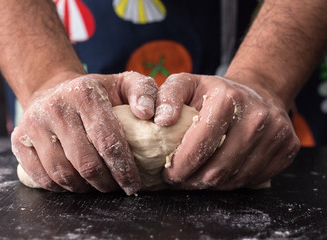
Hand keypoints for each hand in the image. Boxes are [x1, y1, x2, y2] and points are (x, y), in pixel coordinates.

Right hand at [11, 71, 157, 194]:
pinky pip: (41, 177)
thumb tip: (149, 114)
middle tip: (117, 188)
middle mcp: (56, 107)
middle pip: (85, 162)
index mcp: (84, 93)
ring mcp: (33, 123)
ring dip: (85, 188)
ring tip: (99, 186)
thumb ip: (144, 91)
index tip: (133, 184)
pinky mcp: (19, 138)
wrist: (54, 89)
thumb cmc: (96, 92)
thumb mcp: (123, 83)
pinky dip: (62, 188)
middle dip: (106, 183)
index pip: (108, 140)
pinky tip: (77, 184)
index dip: (123, 169)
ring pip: (62, 174)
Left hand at [154, 73, 299, 189]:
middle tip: (179, 180)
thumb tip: (160, 120)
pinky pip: (253, 180)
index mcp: (228, 100)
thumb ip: (167, 97)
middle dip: (191, 181)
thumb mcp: (187, 84)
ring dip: (210, 185)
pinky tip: (218, 173)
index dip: (179, 166)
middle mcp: (257, 117)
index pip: (199, 146)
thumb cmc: (215, 92)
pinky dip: (231, 182)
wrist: (257, 91)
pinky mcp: (288, 148)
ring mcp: (277, 134)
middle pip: (217, 169)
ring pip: (235, 179)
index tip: (167, 173)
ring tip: (195, 178)